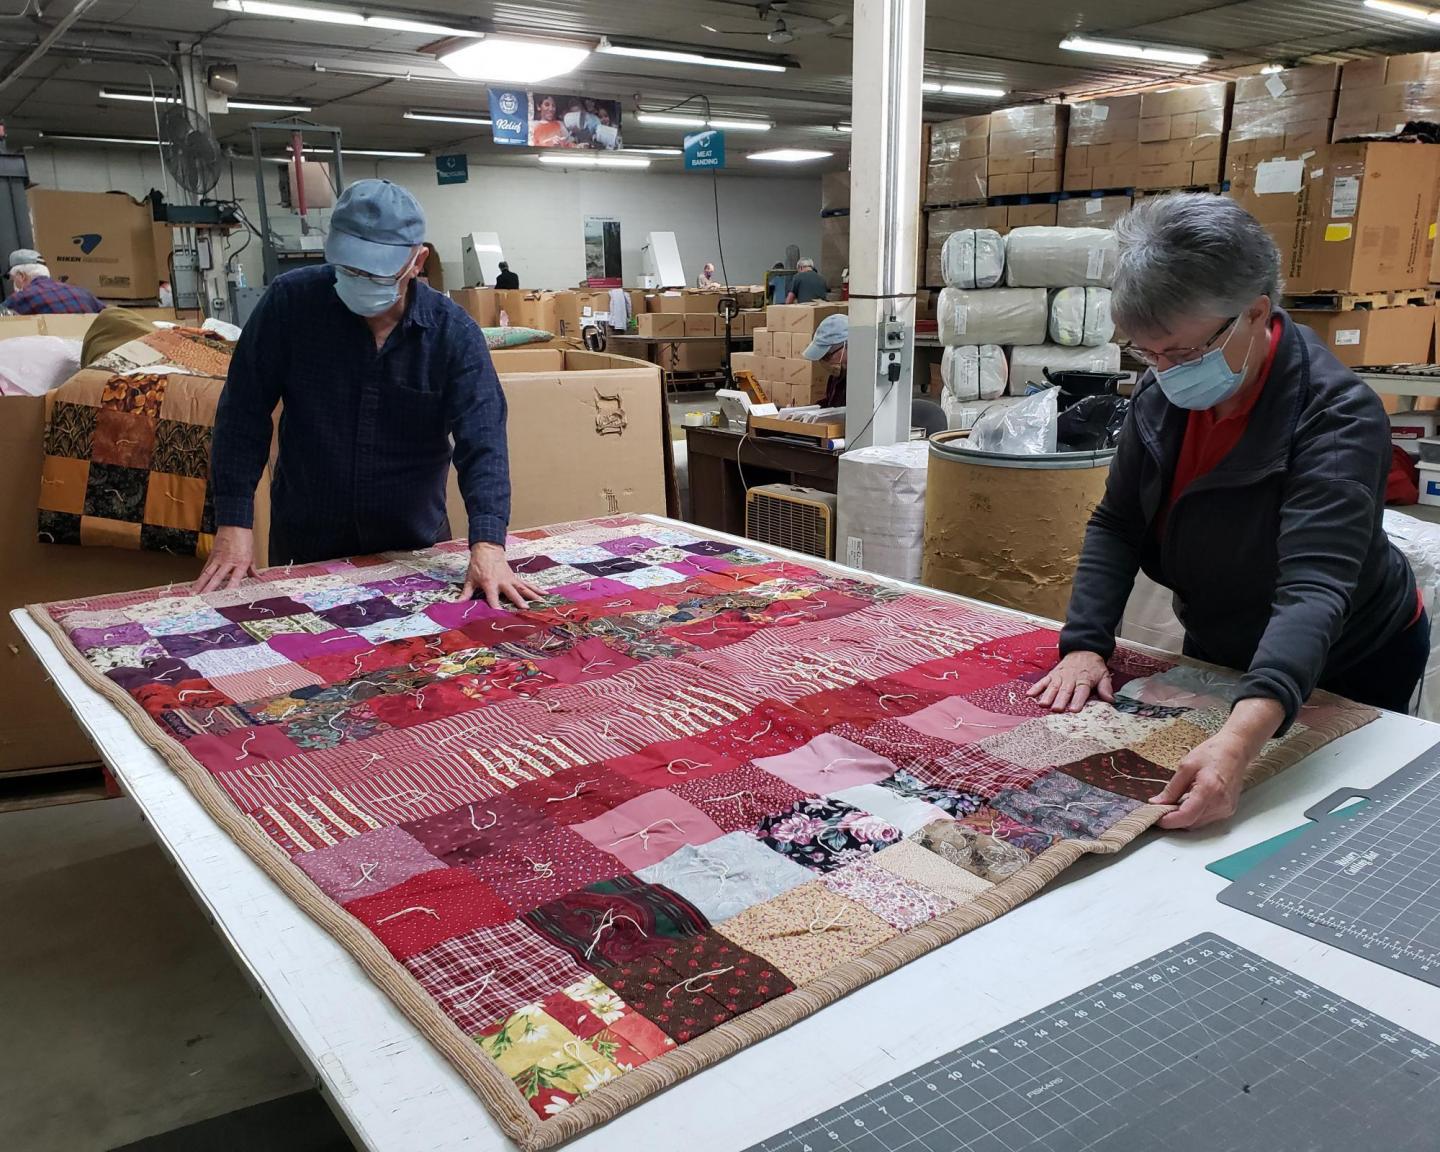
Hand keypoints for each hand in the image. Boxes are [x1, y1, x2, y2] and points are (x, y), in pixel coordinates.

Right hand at [195, 526, 256, 592]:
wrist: (234, 525)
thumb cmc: (244, 539)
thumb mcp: (252, 555)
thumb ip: (252, 570)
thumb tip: (258, 579)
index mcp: (240, 563)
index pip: (235, 578)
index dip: (230, 587)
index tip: (226, 597)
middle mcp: (228, 562)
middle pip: (217, 578)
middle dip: (209, 589)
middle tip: (203, 599)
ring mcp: (218, 559)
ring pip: (207, 573)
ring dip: (200, 584)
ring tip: (194, 594)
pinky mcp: (212, 556)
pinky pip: (206, 568)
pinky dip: (201, 577)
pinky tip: (196, 584)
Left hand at [460, 542, 540, 609]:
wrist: (487, 550)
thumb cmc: (478, 566)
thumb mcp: (470, 579)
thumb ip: (465, 594)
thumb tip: (456, 605)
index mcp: (490, 583)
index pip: (493, 598)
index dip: (496, 606)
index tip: (500, 615)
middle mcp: (502, 582)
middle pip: (512, 593)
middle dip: (519, 601)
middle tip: (526, 609)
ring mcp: (511, 579)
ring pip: (523, 588)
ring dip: (533, 595)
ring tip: (542, 603)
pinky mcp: (515, 578)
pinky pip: (527, 584)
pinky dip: (536, 589)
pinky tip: (545, 594)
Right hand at [1028, 651, 1114, 712]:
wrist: (1083, 650)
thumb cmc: (1093, 667)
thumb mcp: (1103, 675)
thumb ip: (1106, 688)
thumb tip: (1110, 700)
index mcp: (1084, 680)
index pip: (1081, 691)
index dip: (1078, 700)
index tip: (1074, 710)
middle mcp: (1071, 678)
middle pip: (1065, 690)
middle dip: (1060, 700)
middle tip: (1056, 709)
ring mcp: (1060, 676)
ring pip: (1053, 687)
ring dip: (1047, 695)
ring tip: (1042, 704)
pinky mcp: (1052, 675)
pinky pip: (1043, 681)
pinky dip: (1036, 687)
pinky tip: (1029, 695)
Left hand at [1151, 697, 1283, 829]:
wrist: (1236, 750)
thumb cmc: (1213, 753)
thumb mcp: (1186, 766)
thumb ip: (1171, 788)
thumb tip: (1157, 803)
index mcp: (1209, 789)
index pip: (1186, 816)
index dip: (1168, 820)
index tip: (1155, 817)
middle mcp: (1220, 803)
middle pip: (1191, 822)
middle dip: (1173, 818)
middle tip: (1160, 807)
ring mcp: (1226, 808)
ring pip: (1197, 823)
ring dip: (1183, 817)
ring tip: (1173, 802)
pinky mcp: (1228, 810)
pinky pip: (1206, 819)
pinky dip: (1194, 814)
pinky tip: (1188, 802)